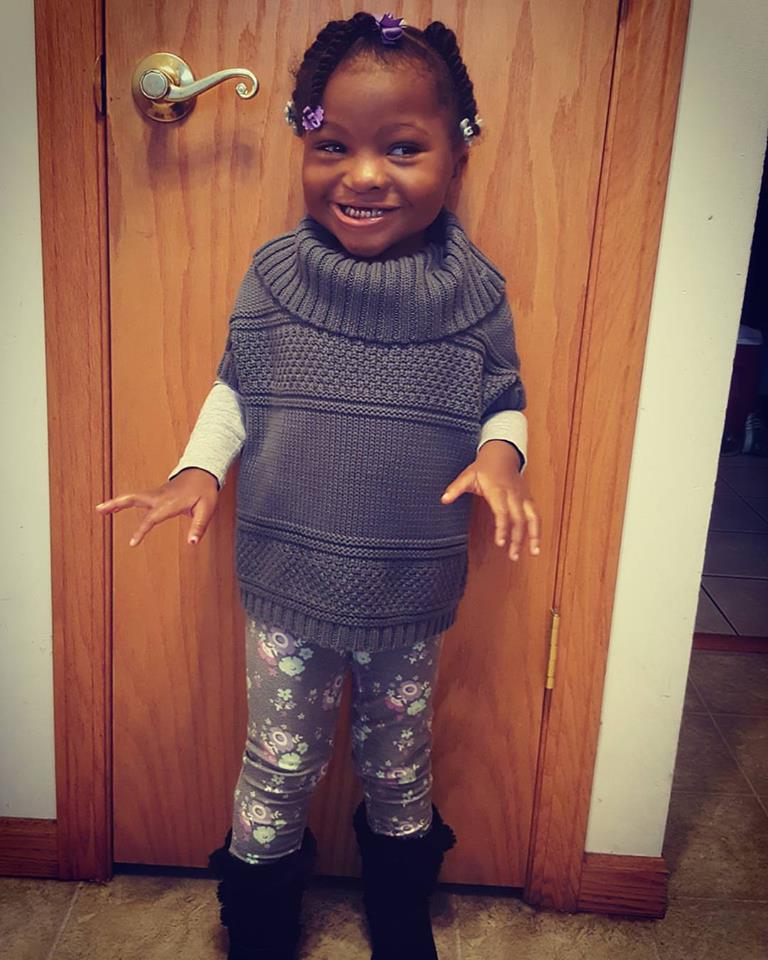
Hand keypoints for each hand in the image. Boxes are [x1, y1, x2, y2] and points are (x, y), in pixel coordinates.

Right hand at [95, 468, 218, 546]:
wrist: (203, 472)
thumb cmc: (205, 490)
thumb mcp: (207, 508)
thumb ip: (199, 526)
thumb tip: (192, 543)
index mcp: (170, 502)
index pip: (152, 518)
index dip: (141, 530)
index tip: (132, 543)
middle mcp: (159, 496)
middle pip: (134, 499)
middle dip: (116, 504)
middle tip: (98, 509)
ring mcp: (156, 493)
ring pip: (132, 497)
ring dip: (116, 502)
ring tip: (99, 509)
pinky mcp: (155, 493)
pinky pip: (137, 497)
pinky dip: (124, 501)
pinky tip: (115, 507)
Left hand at [440, 441, 540, 561]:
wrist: (502, 455)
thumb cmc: (484, 468)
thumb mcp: (467, 475)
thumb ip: (456, 488)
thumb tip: (444, 499)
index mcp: (498, 490)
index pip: (502, 512)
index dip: (503, 528)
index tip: (501, 542)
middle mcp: (513, 494)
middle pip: (519, 519)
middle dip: (517, 538)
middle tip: (512, 556)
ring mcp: (523, 497)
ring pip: (532, 517)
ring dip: (534, 536)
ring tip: (533, 552)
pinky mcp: (528, 499)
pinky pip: (536, 516)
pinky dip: (537, 530)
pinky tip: (536, 545)